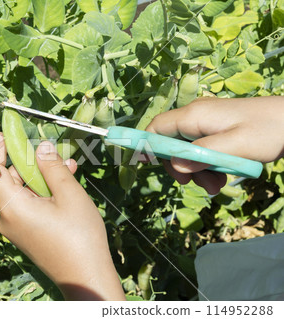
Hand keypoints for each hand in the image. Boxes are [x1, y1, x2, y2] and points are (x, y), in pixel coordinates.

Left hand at [0, 133, 125, 300]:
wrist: (86, 278)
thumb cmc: (80, 236)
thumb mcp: (69, 195)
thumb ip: (52, 167)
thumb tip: (42, 146)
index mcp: (12, 207)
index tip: (8, 133)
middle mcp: (7, 218)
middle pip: (8, 180)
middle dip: (29, 161)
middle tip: (50, 149)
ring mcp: (16, 227)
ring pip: (22, 191)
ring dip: (41, 176)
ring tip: (67, 166)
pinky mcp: (26, 233)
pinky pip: (29, 205)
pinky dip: (43, 192)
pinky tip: (65, 184)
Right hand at [146, 96, 283, 193]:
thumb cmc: (269, 131)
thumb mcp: (236, 147)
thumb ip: (203, 155)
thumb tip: (175, 166)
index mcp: (195, 116)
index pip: (157, 127)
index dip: (146, 145)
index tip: (144, 165)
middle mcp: (196, 117)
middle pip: (170, 143)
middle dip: (179, 167)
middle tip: (195, 184)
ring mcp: (206, 123)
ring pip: (185, 150)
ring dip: (195, 170)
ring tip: (216, 186)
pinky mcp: (215, 131)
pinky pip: (200, 150)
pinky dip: (206, 166)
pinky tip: (221, 178)